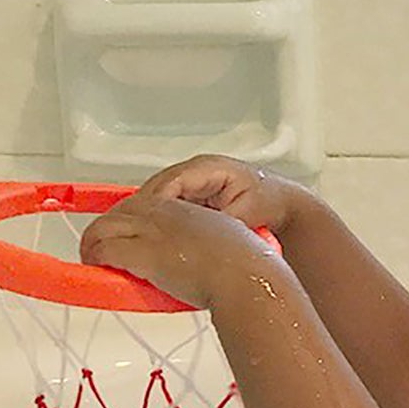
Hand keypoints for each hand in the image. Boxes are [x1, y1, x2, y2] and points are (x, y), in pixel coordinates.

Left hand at [79, 190, 266, 307]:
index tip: (121, 236)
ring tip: (91, 260)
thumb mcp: (222, 243)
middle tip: (97, 250)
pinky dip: (95, 257)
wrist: (246, 276)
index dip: (125, 221)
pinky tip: (95, 268)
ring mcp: (152, 230)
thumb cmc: (244, 265)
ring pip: (104, 227)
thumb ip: (202, 246)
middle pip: (118, 212)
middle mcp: (164, 212)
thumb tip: (196, 262)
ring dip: (93, 243)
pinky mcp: (145, 252)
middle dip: (103, 230)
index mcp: (183, 207)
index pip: (140, 203)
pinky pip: (106, 249)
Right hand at [135, 155, 310, 238]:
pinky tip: (149, 238)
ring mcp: (192, 182)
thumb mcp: (247, 212)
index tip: (141, 226)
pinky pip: (167, 205)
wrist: (284, 205)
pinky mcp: (192, 195)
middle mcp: (195, 171)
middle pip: (155, 189)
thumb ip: (222, 220)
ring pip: (157, 198)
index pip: (168, 184)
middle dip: (139, 212)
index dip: (152, 205)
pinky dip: (157, 220)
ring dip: (144, 216)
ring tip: (129, 238)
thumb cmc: (270, 201)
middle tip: (124, 235)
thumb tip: (199, 232)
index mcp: (206, 168)